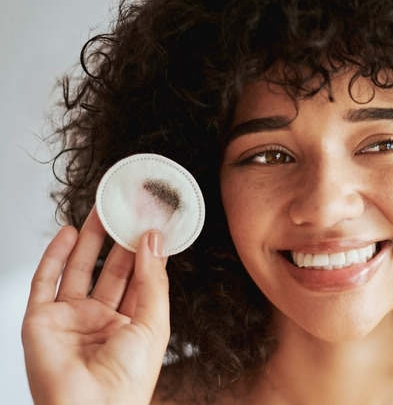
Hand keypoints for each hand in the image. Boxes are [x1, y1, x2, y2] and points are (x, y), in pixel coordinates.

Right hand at [22, 207, 169, 404]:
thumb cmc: (127, 381)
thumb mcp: (153, 323)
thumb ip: (153, 280)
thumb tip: (153, 240)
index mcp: (132, 324)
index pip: (140, 279)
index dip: (146, 251)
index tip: (153, 222)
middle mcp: (101, 321)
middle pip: (110, 270)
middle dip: (119, 240)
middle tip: (128, 210)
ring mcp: (70, 321)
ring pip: (79, 271)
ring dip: (90, 241)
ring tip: (102, 211)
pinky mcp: (41, 322)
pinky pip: (45, 282)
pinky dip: (54, 256)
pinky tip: (68, 233)